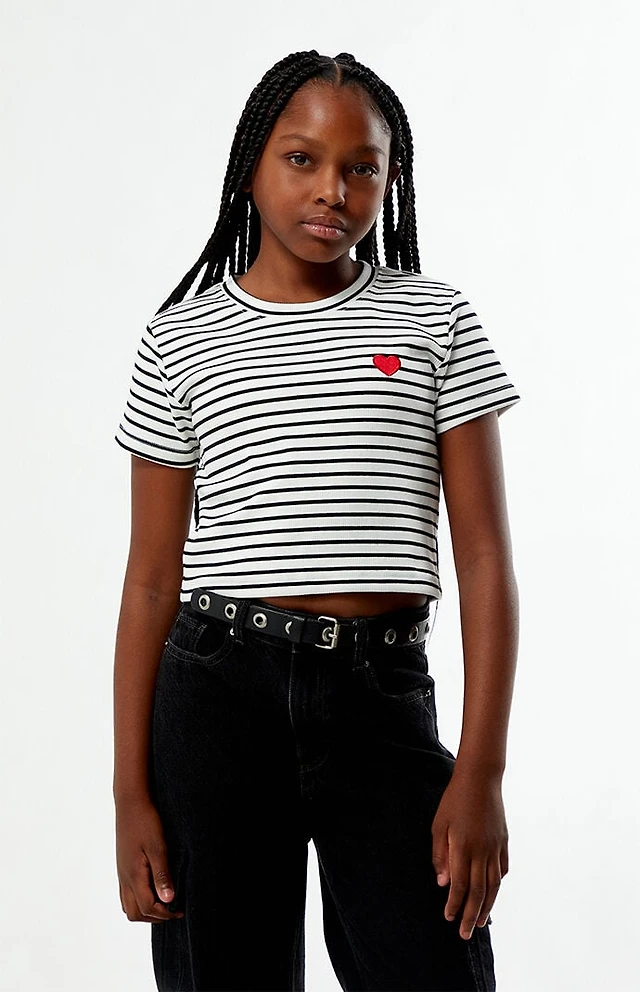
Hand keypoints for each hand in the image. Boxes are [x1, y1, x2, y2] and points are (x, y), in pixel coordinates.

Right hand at [115, 796, 184, 922]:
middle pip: (135, 913)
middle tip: (173, 910)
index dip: (165, 914)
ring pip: (128, 905)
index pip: (147, 908)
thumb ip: (162, 875)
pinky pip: (125, 894)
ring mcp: (121, 873)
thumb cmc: (146, 821)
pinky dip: (138, 900)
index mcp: (134, 875)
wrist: (131, 802)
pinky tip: (152, 889)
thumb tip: (169, 900)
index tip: (181, 910)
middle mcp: (125, 878)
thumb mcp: (158, 847)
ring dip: (145, 910)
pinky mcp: (122, 866)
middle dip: (154, 917)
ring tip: (164, 903)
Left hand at [431, 770, 507, 939]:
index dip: (454, 904)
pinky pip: (501, 870)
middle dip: (470, 915)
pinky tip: (492, 894)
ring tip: (480, 923)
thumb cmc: (454, 800)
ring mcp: (496, 847)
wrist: (481, 779)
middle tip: (464, 934)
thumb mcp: (439, 824)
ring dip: (487, 907)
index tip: (448, 917)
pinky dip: (497, 885)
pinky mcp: (504, 842)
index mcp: (463, 847)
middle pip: (478, 892)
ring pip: (493, 885)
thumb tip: (443, 883)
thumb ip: (440, 855)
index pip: (460, 885)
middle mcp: (482, 851)